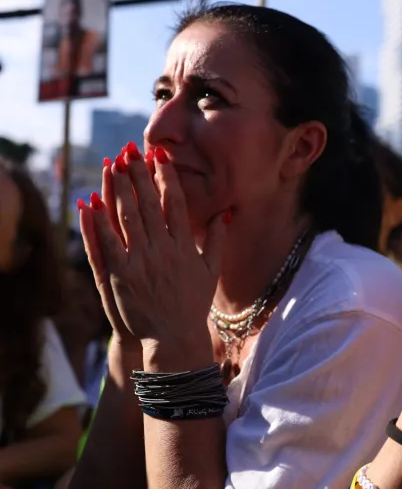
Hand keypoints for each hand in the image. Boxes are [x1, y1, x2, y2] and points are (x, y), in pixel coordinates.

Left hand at [78, 144, 226, 365]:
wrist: (174, 338)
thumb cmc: (192, 305)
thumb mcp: (211, 271)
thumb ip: (217, 240)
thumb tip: (223, 213)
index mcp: (185, 246)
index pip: (175, 203)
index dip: (166, 178)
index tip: (160, 157)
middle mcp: (163, 250)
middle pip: (149, 204)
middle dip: (139, 175)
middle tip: (131, 151)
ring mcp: (139, 262)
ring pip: (127, 218)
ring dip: (119, 189)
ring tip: (113, 165)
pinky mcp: (118, 276)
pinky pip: (106, 243)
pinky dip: (97, 222)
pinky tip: (90, 201)